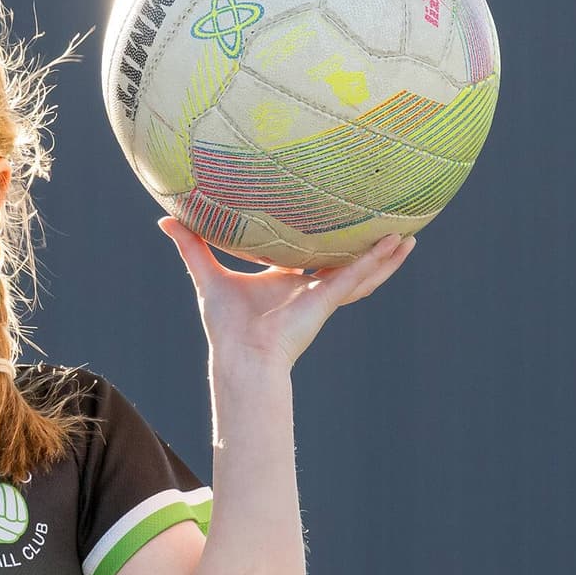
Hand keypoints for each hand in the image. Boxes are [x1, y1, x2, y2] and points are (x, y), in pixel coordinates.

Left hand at [164, 221, 411, 373]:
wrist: (240, 356)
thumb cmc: (226, 325)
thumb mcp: (209, 275)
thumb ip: (192, 246)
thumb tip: (165, 218)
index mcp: (286, 280)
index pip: (311, 255)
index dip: (325, 239)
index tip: (335, 219)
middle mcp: (309, 287)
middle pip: (345, 262)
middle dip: (368, 248)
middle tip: (390, 227)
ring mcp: (322, 294)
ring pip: (363, 271)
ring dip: (387, 256)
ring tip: (410, 237)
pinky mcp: (327, 299)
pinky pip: (358, 275)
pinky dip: (378, 260)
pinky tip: (399, 242)